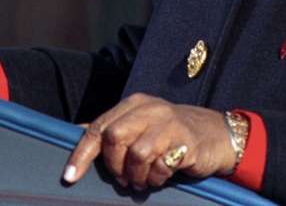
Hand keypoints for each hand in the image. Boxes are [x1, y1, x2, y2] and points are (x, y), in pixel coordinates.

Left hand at [62, 93, 235, 190]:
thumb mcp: (140, 125)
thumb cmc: (171, 133)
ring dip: (136, 175)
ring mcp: (169, 123)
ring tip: (143, 180)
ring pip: (137, 153)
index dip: (81, 153)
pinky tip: (161, 175)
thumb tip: (74, 132)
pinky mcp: (186, 141)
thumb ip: (111, 128)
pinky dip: (156, 177)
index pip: (99, 127)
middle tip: (123, 178)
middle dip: (114, 164)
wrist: (216, 134)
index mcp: (134, 104)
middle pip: (114, 137)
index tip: (70, 177)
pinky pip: (160, 165)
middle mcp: (150, 109)